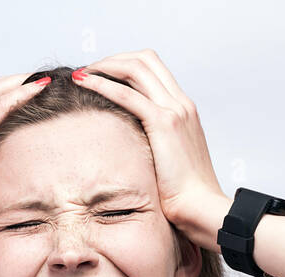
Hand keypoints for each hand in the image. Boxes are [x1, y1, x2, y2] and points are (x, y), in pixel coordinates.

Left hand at [71, 50, 226, 239]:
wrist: (202, 208)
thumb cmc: (185, 196)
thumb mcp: (169, 162)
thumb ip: (155, 147)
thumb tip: (132, 152)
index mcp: (184, 110)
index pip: (154, 69)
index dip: (124, 65)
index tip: (101, 76)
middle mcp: (181, 103)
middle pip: (144, 60)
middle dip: (112, 60)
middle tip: (88, 71)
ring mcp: (175, 110)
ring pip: (136, 68)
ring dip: (105, 66)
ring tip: (82, 74)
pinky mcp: (164, 123)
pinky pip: (127, 94)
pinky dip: (103, 84)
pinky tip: (84, 83)